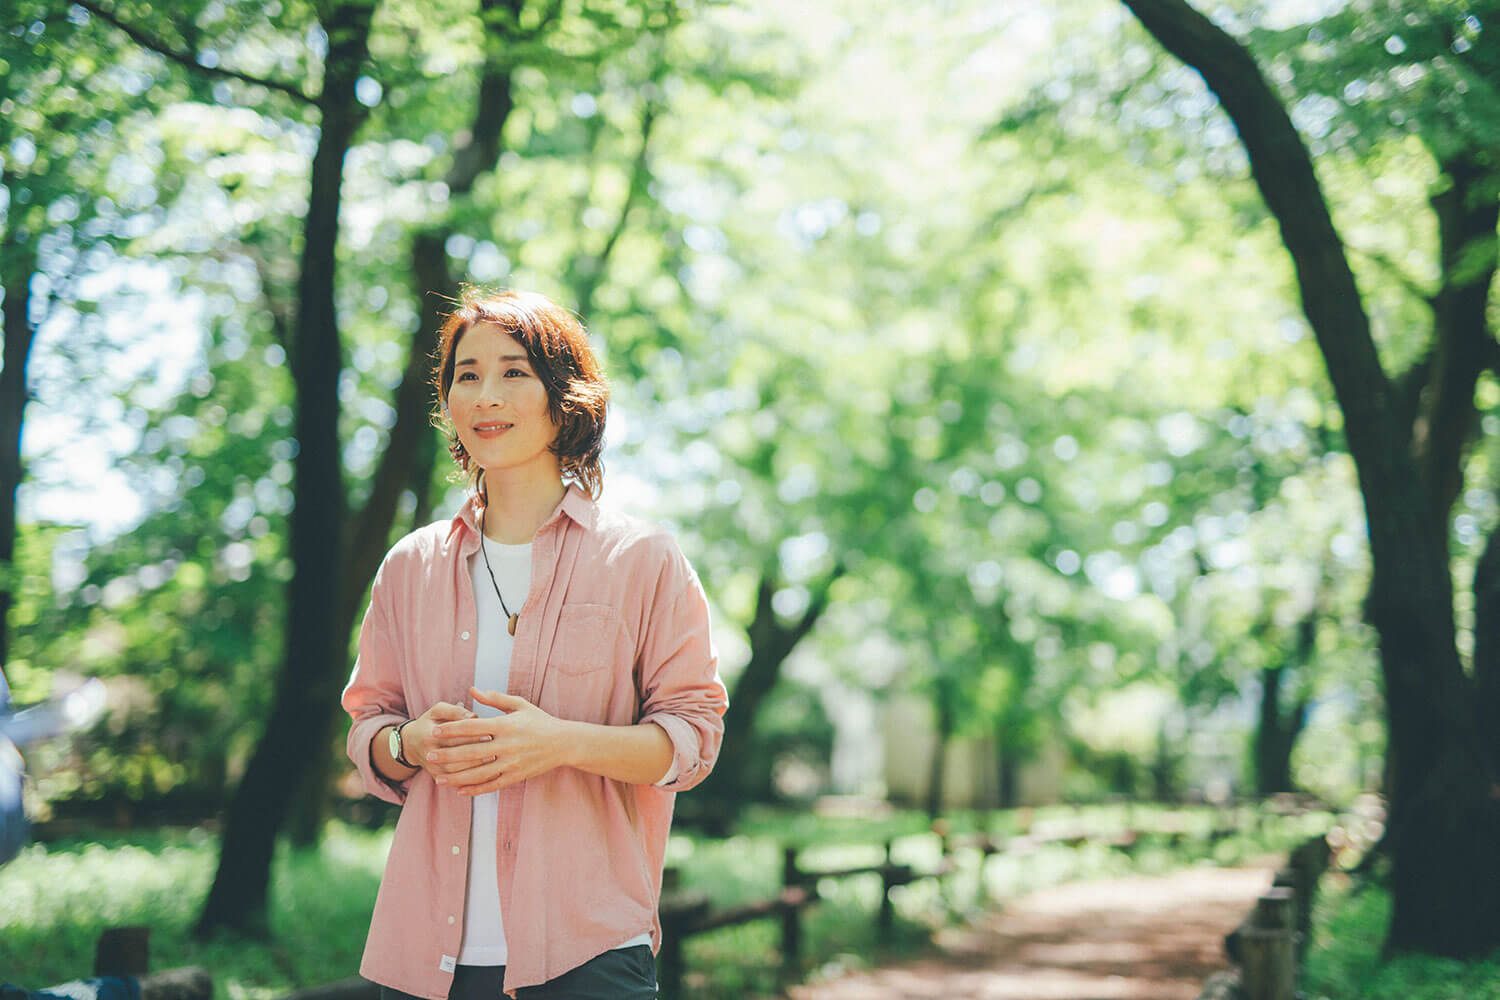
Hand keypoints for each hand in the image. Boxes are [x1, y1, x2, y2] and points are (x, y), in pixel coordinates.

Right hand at [403, 701, 488, 779]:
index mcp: (429, 735)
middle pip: (457, 756)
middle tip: (496, 748)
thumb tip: (474, 716)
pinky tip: (487, 775)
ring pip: (457, 772)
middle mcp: (429, 754)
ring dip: (476, 768)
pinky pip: (457, 781)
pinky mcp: (437, 777)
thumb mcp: (438, 710)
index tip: (491, 733)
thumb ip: (455, 711)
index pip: (455, 737)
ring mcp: (433, 768)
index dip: (474, 735)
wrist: (411, 744)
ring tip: (494, 761)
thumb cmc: (430, 723)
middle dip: (478, 752)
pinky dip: (472, 780)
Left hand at [424, 687, 571, 795]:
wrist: (564, 743)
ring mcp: (512, 763)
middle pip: (471, 752)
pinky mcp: (516, 776)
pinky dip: (475, 789)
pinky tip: (460, 790)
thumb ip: (494, 698)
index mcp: (505, 725)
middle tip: (429, 756)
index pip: (472, 728)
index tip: (435, 731)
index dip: (452, 730)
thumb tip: (472, 690)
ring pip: (478, 773)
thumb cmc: (540, 721)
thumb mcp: (519, 705)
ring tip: (438, 778)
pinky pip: (492, 785)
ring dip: (456, 777)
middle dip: (447, 755)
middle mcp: (507, 745)